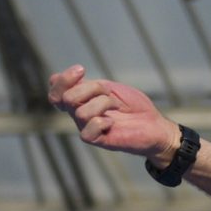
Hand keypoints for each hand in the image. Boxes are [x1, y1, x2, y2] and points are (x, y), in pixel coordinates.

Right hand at [48, 65, 181, 162]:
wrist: (155, 125)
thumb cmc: (134, 106)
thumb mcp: (109, 88)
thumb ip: (85, 85)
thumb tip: (56, 78)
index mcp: (80, 100)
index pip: (55, 90)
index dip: (63, 79)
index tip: (82, 70)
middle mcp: (79, 114)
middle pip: (65, 98)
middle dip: (90, 88)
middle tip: (108, 92)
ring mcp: (88, 127)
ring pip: (79, 112)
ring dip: (103, 103)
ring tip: (117, 107)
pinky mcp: (99, 141)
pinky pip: (86, 132)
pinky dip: (101, 122)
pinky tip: (112, 123)